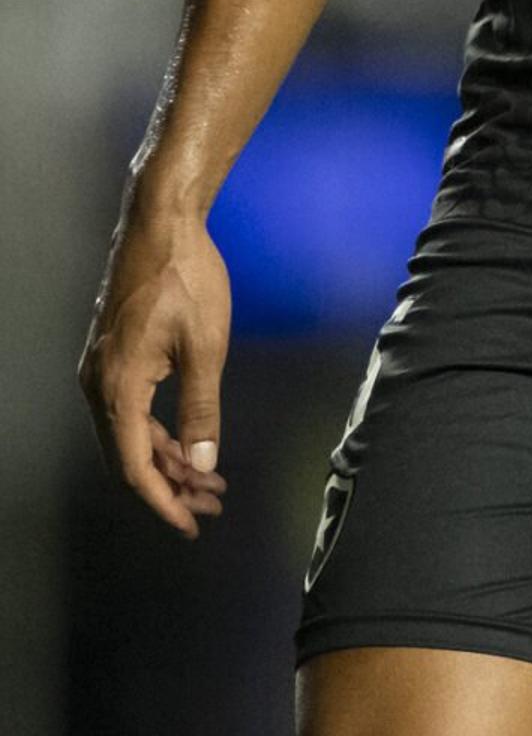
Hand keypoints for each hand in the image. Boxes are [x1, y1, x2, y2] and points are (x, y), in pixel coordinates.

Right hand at [77, 210, 235, 537]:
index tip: (191, 525)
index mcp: (118, 389)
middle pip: (128, 457)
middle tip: (211, 504)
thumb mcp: (206, 348)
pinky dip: (157, 433)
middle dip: (169, 486)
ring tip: (207, 481)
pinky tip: (186, 443)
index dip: (163, 502)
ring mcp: (100, 372)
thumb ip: (202, 409)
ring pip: (129, 436)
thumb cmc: (187, 281)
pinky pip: (129, 412)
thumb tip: (203, 464)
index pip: (135, 466)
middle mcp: (97, 386)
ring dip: (166, 460)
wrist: (160, 228)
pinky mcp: (111, 359)